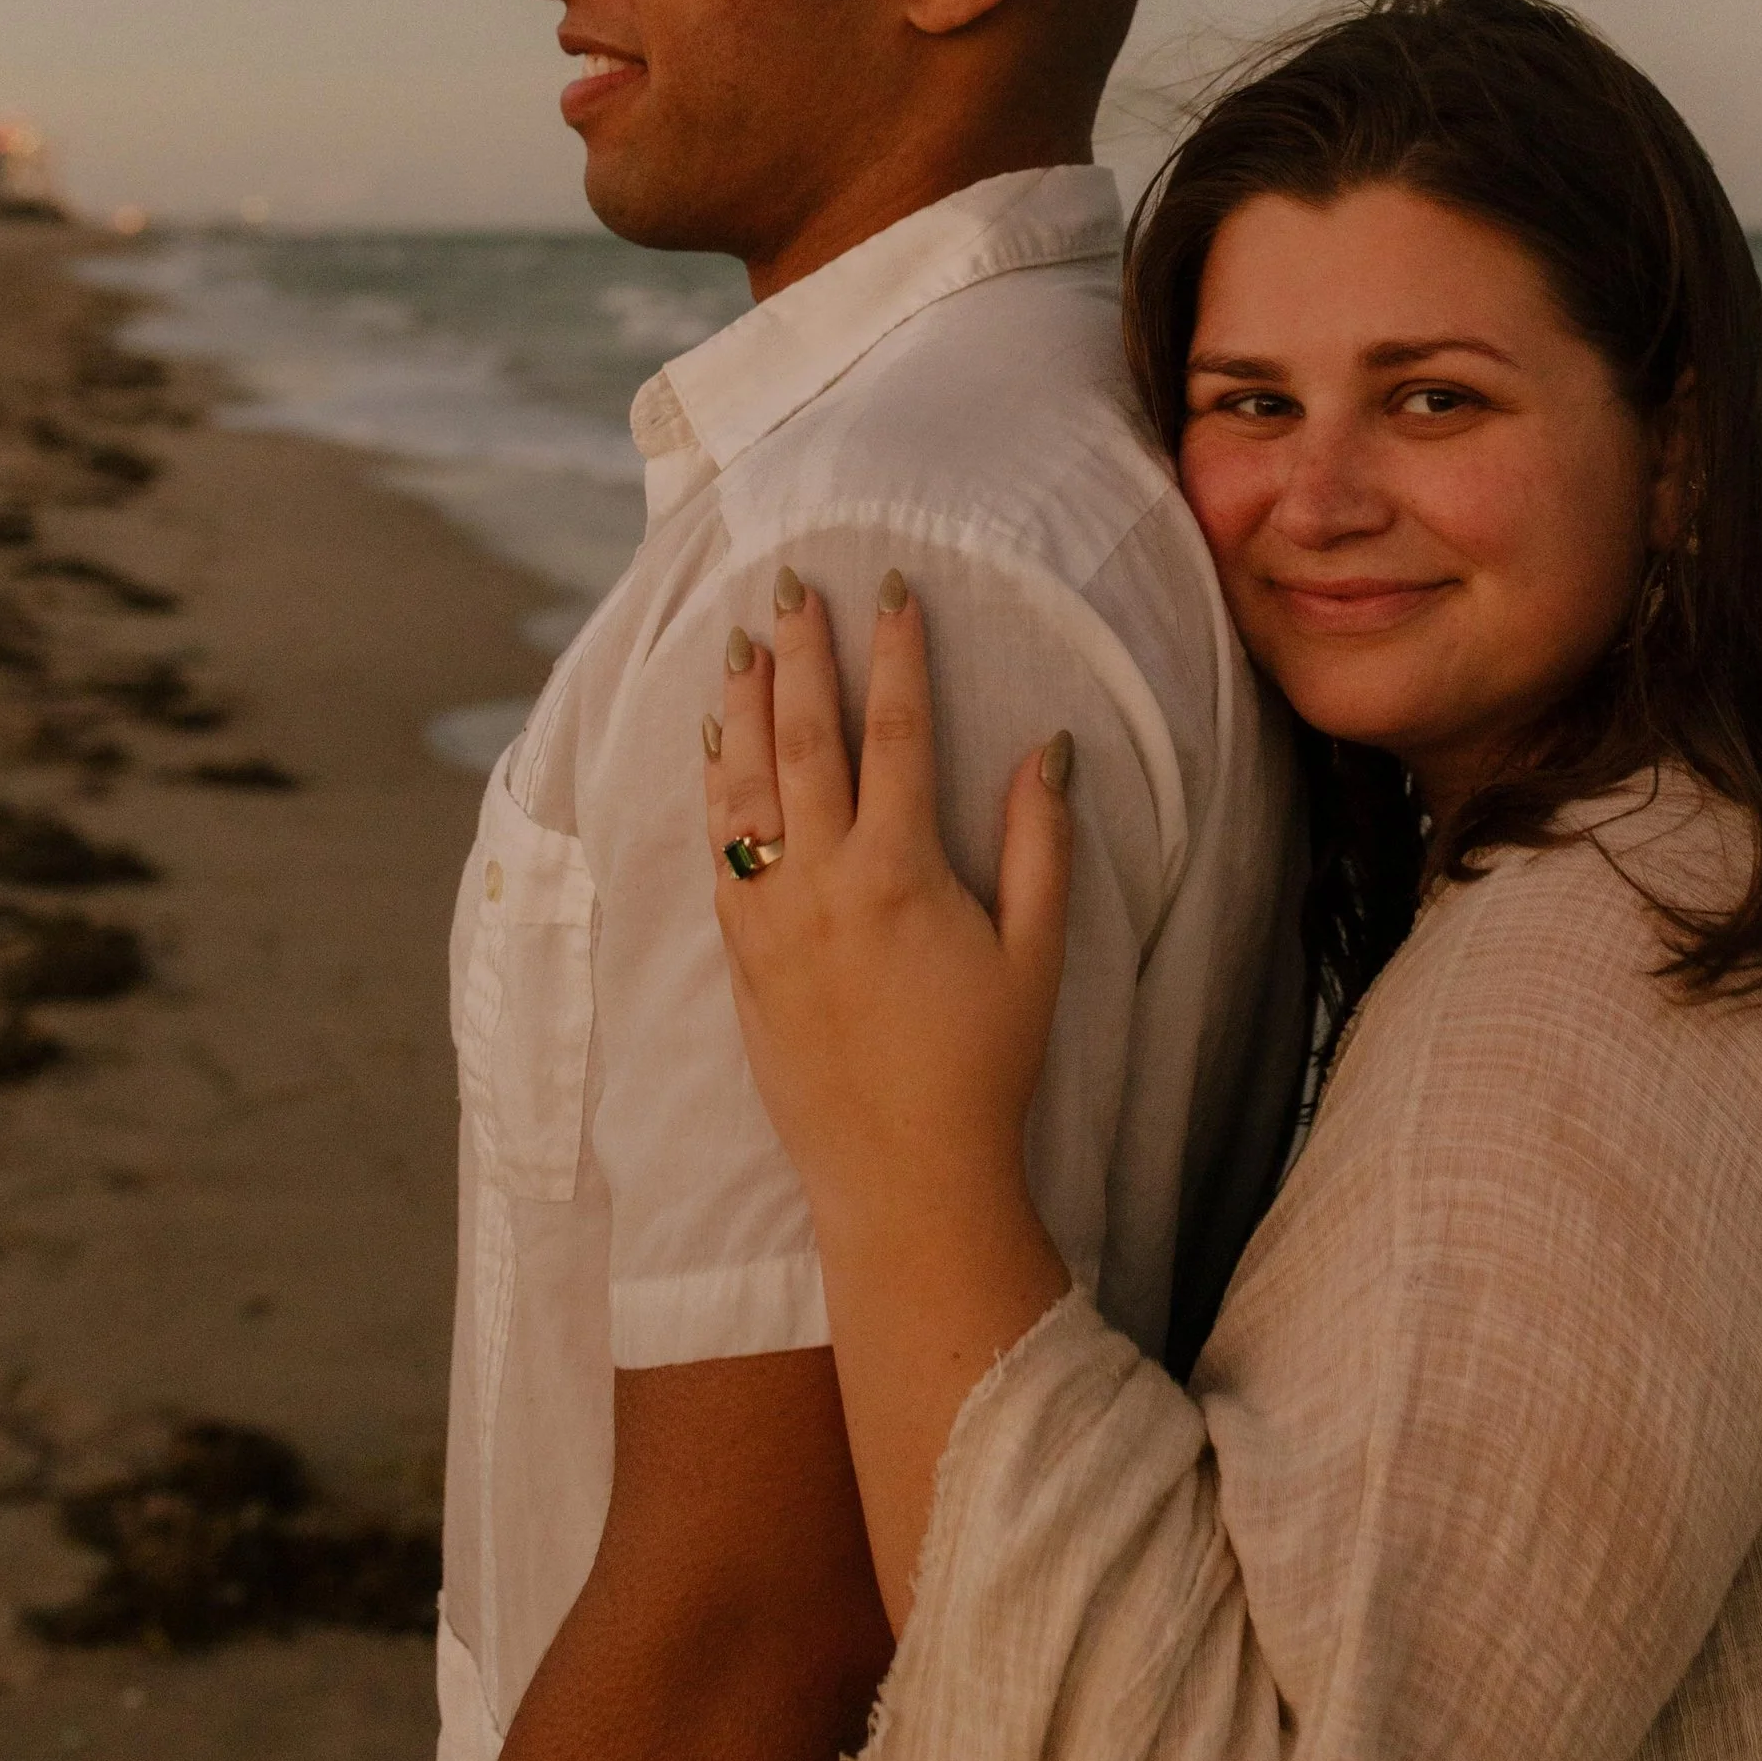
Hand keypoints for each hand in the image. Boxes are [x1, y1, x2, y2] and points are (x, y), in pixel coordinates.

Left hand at [704, 568, 1075, 1259]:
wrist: (901, 1175)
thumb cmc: (982, 1067)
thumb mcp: (1035, 953)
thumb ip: (1040, 843)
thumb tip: (1049, 747)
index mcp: (899, 872)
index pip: (896, 732)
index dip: (895, 652)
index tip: (891, 587)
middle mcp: (821, 883)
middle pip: (803, 739)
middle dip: (800, 654)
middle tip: (792, 585)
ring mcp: (770, 918)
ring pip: (744, 786)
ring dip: (741, 706)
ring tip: (741, 643)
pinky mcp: (740, 955)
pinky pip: (717, 848)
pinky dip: (713, 784)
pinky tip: (712, 745)